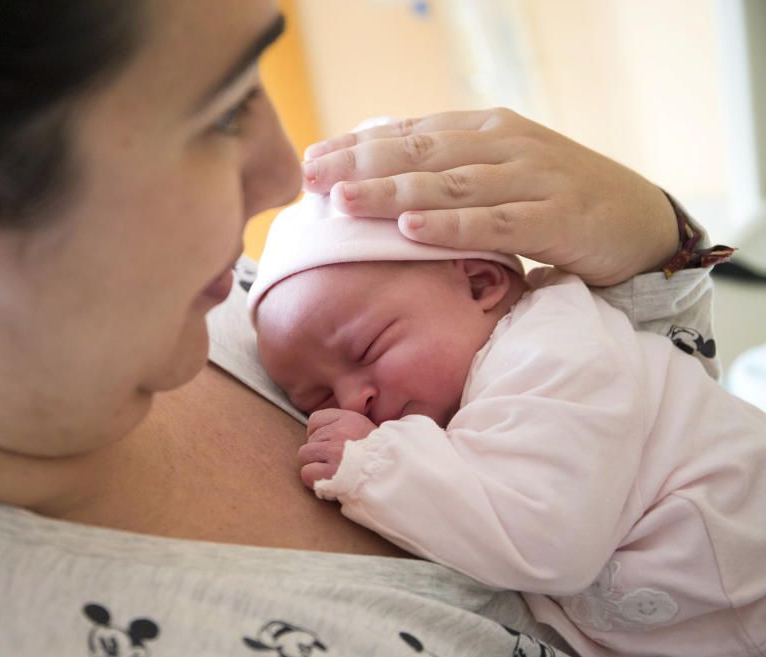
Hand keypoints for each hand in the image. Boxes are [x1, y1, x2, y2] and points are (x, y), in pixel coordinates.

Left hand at [299, 408, 376, 488]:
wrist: (391, 476)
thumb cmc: (379, 458)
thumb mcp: (365, 430)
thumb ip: (342, 428)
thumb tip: (316, 433)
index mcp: (349, 419)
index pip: (315, 420)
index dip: (320, 435)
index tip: (331, 445)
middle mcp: (340, 431)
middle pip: (309, 439)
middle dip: (318, 453)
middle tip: (335, 462)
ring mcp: (333, 451)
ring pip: (304, 455)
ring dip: (315, 466)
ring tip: (333, 472)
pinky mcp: (330, 471)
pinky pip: (306, 473)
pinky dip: (313, 480)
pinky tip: (329, 481)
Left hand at [301, 108, 678, 286]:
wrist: (643, 221)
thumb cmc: (559, 200)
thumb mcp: (501, 174)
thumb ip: (452, 173)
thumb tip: (386, 185)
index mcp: (487, 130)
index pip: (411, 132)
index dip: (359, 144)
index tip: (313, 157)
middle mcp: (505, 144)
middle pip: (420, 152)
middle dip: (360, 164)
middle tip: (309, 176)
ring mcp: (532, 177)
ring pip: (450, 184)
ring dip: (392, 192)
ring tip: (342, 201)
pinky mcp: (556, 217)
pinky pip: (495, 222)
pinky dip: (451, 225)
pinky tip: (411, 229)